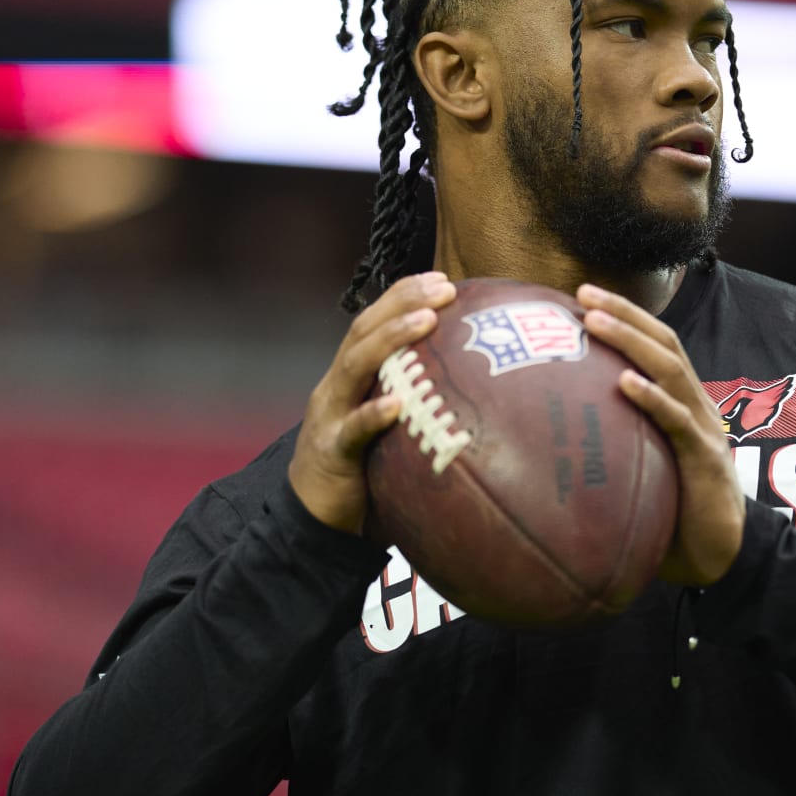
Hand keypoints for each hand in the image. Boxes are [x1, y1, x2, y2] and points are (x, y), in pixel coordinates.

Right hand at [289, 272, 457, 533]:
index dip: (403, 296)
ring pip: (354, 367)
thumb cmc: (364, 469)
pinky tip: (396, 405)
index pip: (374, 323)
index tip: (442, 278)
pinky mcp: (331, 452)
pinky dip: (372, 415)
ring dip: (391, 340)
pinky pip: (352, 431)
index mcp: (352, 377)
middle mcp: (337, 387)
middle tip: (444, 287)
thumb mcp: (392, 428)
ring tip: (426, 321)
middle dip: (402, 302)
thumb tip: (481, 392)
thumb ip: (419, 404)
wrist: (313, 518)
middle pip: (364, 331)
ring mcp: (330, 416)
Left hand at [577, 283, 743, 586]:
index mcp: (682, 406)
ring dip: (630, 342)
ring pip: (670, 370)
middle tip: (583, 293)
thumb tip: (549, 444)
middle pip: (663, 344)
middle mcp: (695, 407)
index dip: (625, 318)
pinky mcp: (705, 460)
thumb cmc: (674, 517)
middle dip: (625, 314)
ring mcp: (703, 430)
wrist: (723, 558)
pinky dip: (652, 399)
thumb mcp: (641, 472)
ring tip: (594, 322)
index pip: (656, 347)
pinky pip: (677, 423)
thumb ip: (613, 449)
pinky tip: (625, 384)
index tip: (581, 297)